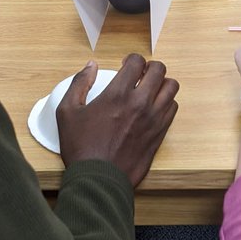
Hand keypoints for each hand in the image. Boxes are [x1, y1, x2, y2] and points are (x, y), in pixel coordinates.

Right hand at [56, 55, 179, 186]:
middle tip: (140, 75)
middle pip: (159, 70)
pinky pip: (173, 108)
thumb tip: (90, 66)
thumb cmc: (81, 147)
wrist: (99, 179)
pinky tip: (153, 108)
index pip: (138, 62)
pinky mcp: (160, 133)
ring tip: (150, 89)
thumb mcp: (67, 112)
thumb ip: (79, 83)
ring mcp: (154, 118)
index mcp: (118, 94)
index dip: (132, 59)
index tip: (126, 65)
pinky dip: (166, 103)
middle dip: (150, 67)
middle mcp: (140, 103)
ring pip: (172, 87)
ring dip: (162, 83)